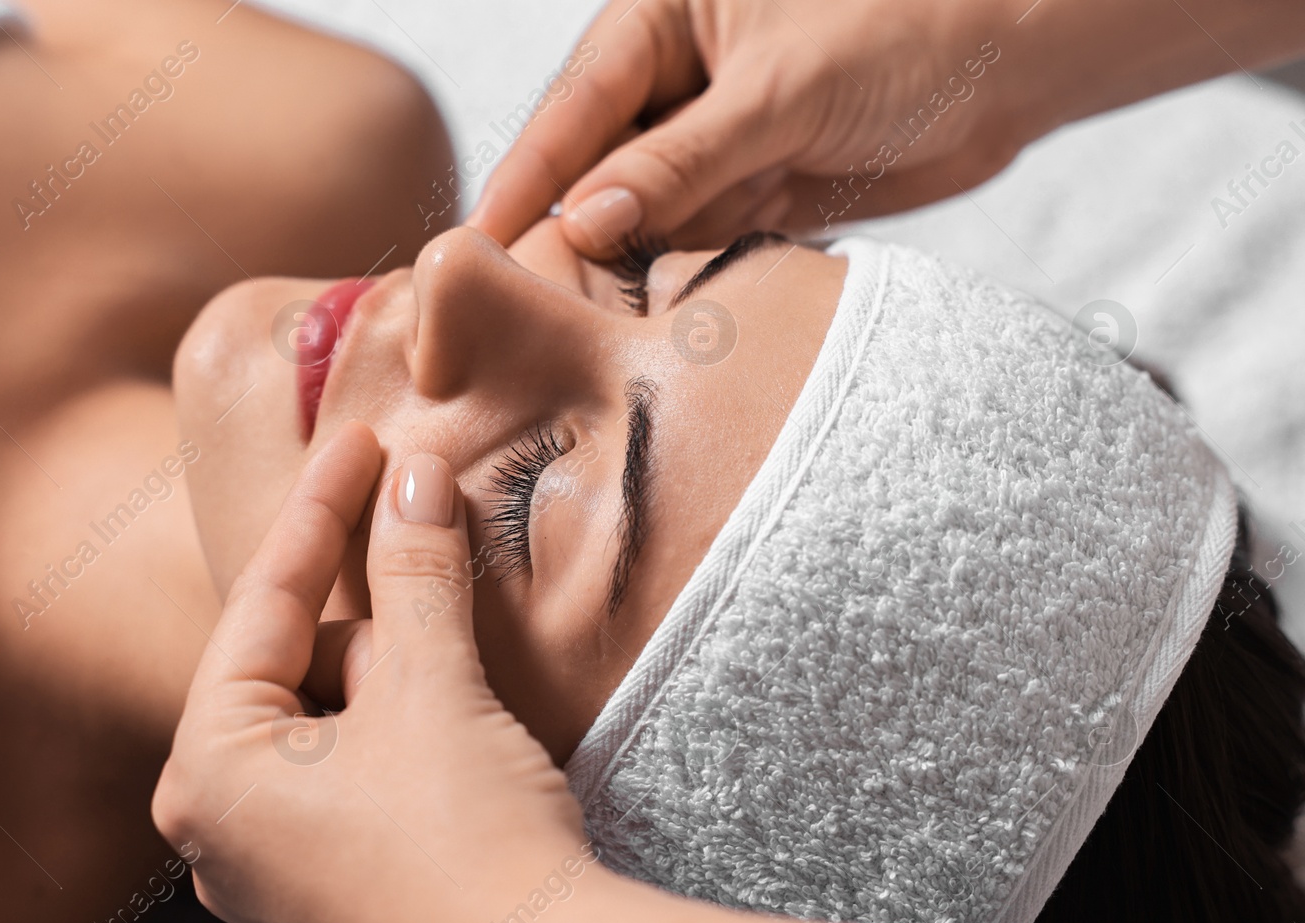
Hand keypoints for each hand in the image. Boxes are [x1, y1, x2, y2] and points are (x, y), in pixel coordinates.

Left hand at [151, 423, 586, 922]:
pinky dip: (395, 743)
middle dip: (366, 618)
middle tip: (427, 572)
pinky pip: (349, 788)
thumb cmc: (463, 842)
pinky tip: (451, 741)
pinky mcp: (331, 907)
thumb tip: (415, 478)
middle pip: (292, 673)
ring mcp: (272, 882)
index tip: (360, 445)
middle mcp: (218, 837)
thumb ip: (415, 573)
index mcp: (209, 775)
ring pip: (327, 732)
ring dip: (389, 684)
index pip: (262, 606)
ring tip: (455, 688)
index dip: (321, 512)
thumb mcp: (432, 688)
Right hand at [468, 0, 1027, 254]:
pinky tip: (665, 307)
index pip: (575, 104)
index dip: (526, 176)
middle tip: (519, 308)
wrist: (1017, 60)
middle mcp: (679, 81)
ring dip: (630, 264)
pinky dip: (687, 275)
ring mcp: (716, 141)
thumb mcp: (781, 89)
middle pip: (597, 167)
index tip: (474, 244)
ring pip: (645, 215)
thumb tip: (586, 217)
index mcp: (663, 18)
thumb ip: (683, 159)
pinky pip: (699, 242)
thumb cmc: (909, 25)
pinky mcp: (756, 190)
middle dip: (570, 232)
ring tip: (589, 321)